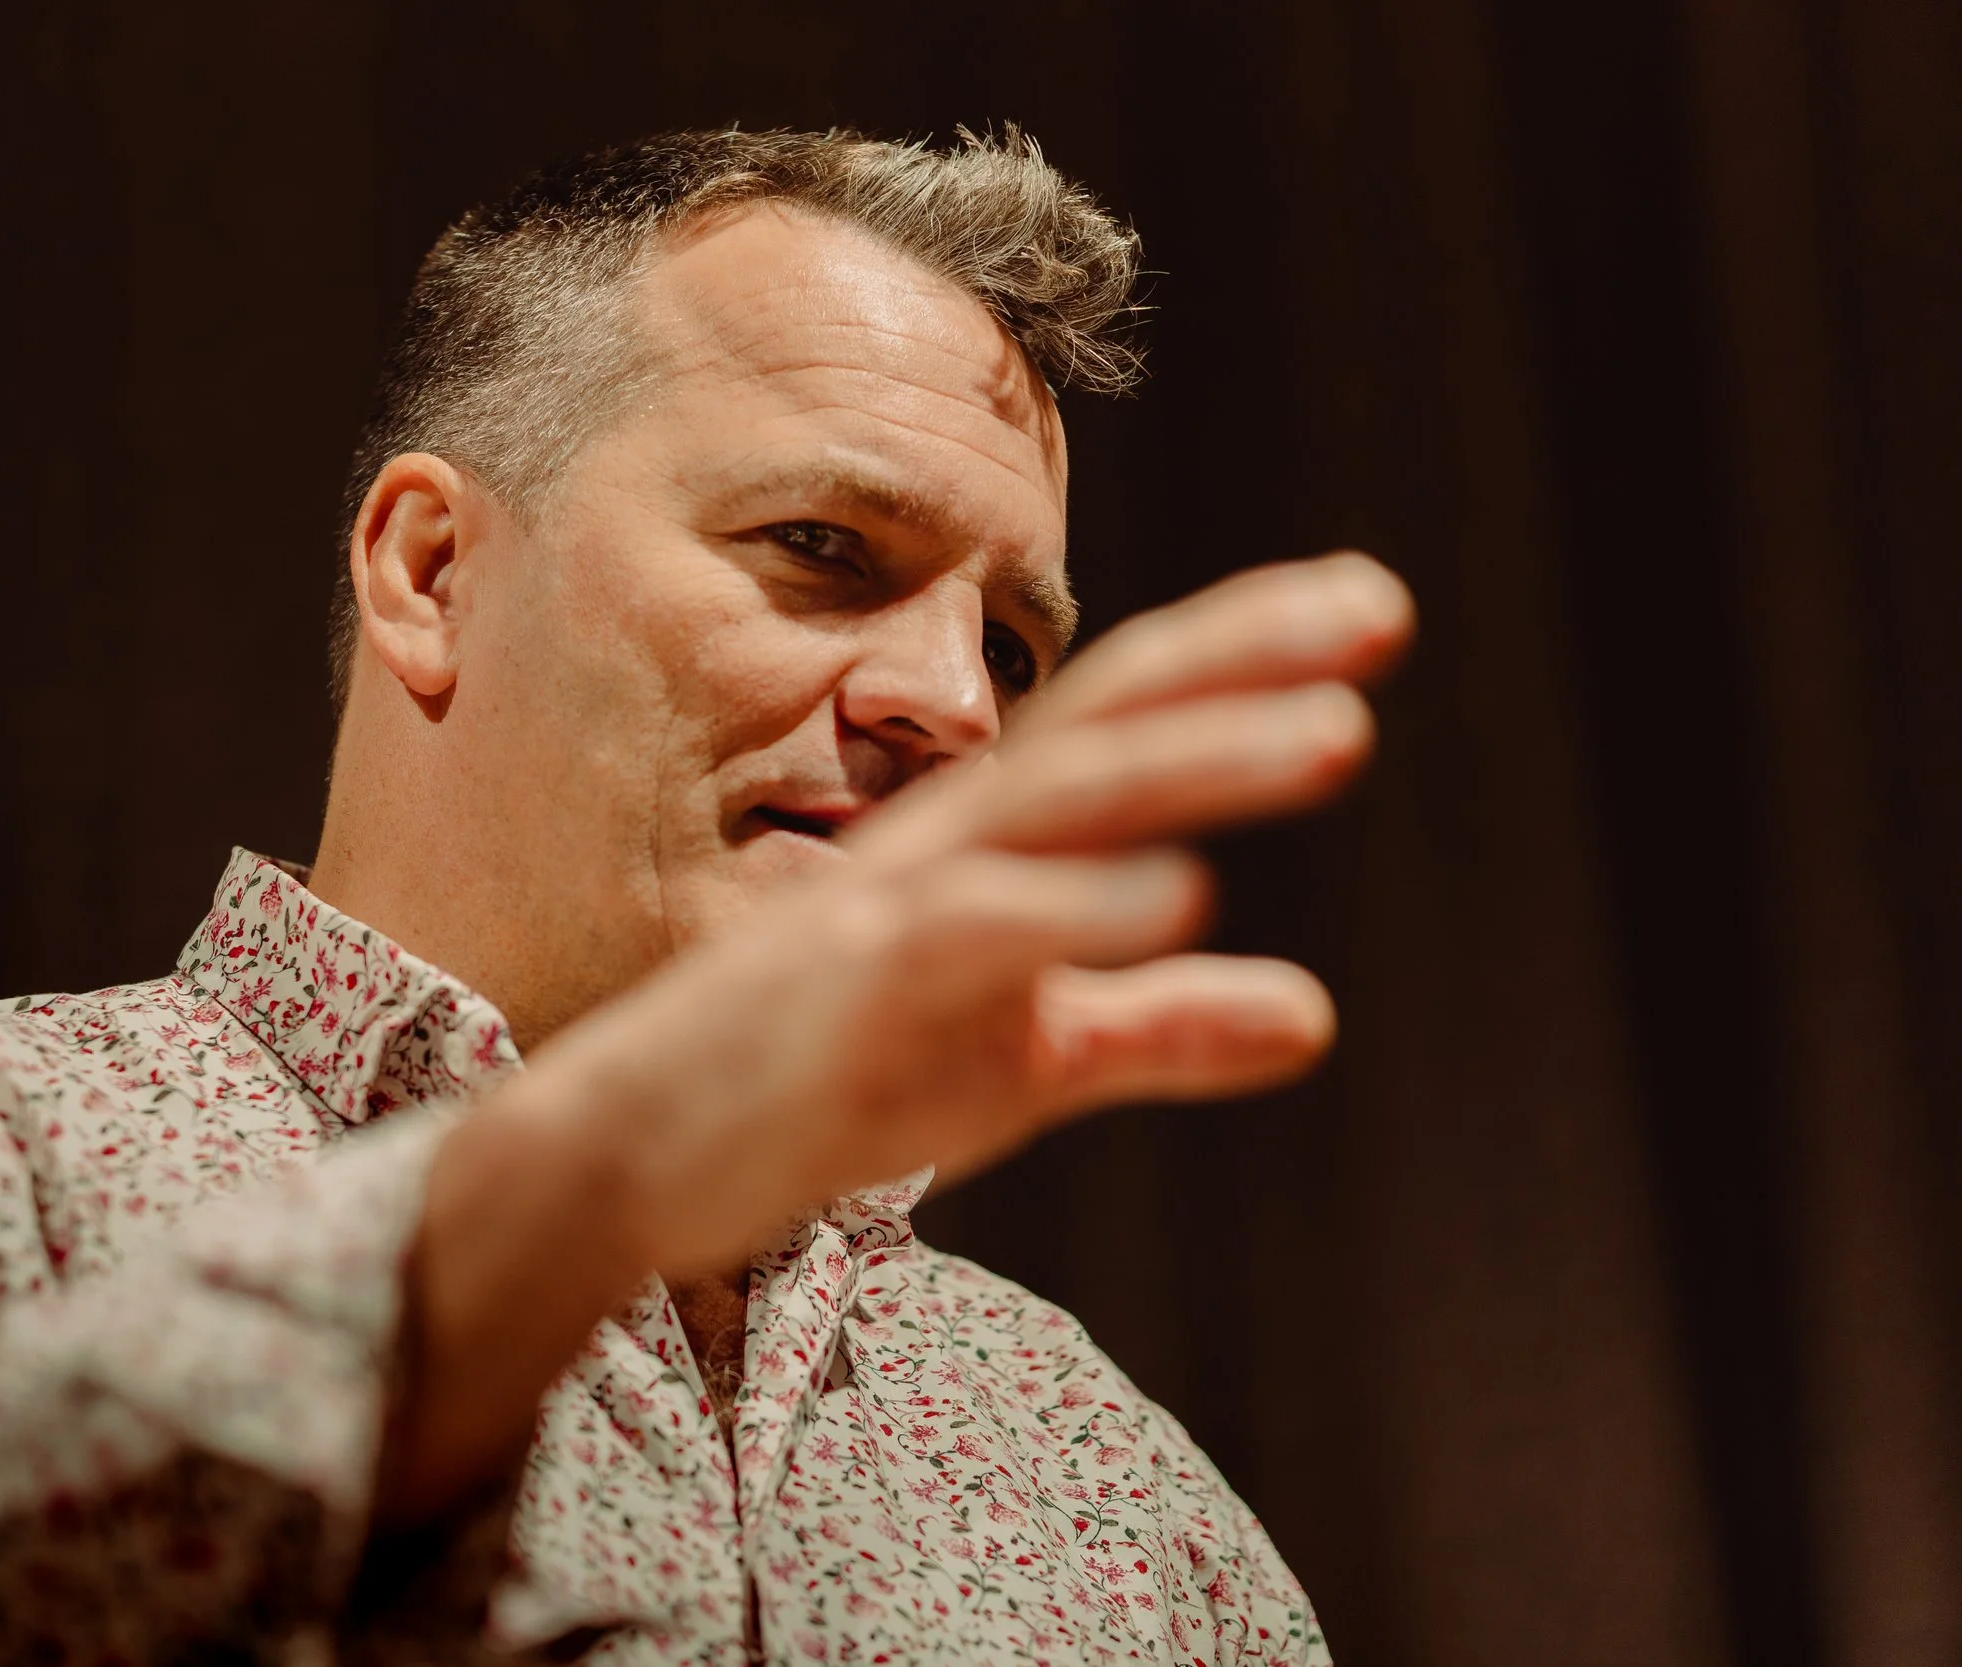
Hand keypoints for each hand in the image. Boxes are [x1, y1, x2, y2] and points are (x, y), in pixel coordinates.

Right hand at [381, 551, 1414, 1513]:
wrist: (642, 1150)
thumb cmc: (830, 1078)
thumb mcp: (1024, 1058)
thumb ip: (1157, 1024)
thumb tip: (1318, 1012)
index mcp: (986, 841)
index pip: (1123, 720)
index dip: (1240, 659)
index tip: (1365, 611)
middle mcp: (944, 840)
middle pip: (1104, 719)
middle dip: (1242, 656)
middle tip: (1380, 608)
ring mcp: (890, 900)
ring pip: (1058, 800)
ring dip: (1199, 760)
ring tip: (1334, 732)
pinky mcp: (849, 984)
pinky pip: (972, 928)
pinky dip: (1075, 907)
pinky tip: (1180, 892)